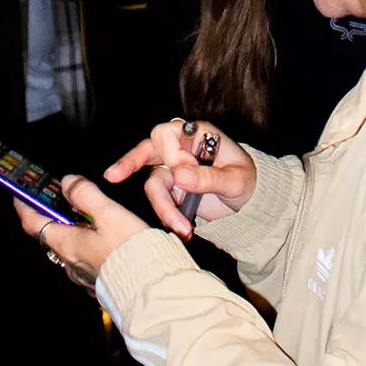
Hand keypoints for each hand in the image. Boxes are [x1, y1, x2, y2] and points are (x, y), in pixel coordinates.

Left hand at [14, 173, 145, 287]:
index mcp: (67, 243)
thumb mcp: (107, 213)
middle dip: (53, 214)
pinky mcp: (98, 280)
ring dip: (73, 229)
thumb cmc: (130, 251)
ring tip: (87, 213)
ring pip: (70, 246)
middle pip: (52, 234)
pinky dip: (88, 243)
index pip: (33, 223)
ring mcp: (83, 273)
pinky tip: (104, 236)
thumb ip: (85, 194)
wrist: (151, 287)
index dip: (24, 206)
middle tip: (58, 197)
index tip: (19, 194)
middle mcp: (70, 261)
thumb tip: (67, 181)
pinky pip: (85, 258)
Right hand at [105, 118, 256, 236]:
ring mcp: (174, 171)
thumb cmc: (248, 181)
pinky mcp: (173, 192)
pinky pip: (161, 202)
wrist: (252, 205)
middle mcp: (181, 150)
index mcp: (197, 135)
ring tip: (183, 230)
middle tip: (113, 177)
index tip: (182, 174)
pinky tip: (182, 231)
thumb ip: (208, 177)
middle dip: (130, 163)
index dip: (169, 153)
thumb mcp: (236, 179)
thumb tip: (179, 174)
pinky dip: (168, 217)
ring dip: (164, 208)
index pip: (166, 133)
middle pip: (147, 150)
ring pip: (153, 184)